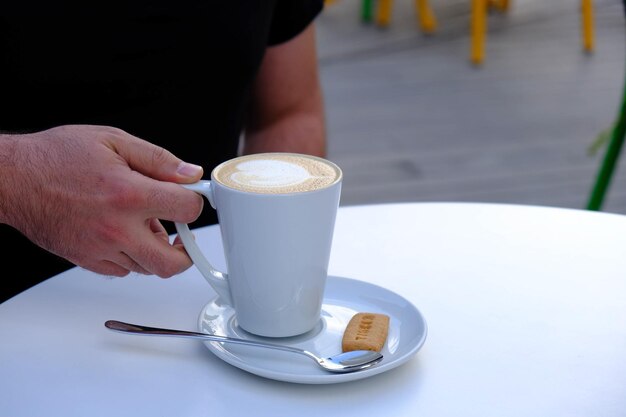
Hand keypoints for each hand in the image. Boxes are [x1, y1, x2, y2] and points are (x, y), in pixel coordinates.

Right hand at [0, 125, 203, 277]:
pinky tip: (124, 234)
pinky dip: (130, 256)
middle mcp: (116, 228)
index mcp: (129, 194)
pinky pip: (121, 270)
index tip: (190, 198)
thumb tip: (190, 175)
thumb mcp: (113, 142)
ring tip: (145, 225)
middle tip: (183, 236)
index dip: (194, 202)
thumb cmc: (56, 157)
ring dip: (155, 251)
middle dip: (186, 252)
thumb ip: (159, 160)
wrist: (13, 179)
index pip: (186, 210)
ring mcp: (100, 249)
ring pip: (146, 268)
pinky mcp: (86, 260)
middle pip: (171, 262)